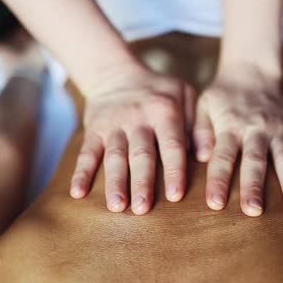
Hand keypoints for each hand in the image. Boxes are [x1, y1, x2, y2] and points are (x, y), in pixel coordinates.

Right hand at [69, 63, 192, 214]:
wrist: (116, 73)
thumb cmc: (159, 92)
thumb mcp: (185, 95)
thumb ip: (199, 124)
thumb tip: (205, 155)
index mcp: (164, 111)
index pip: (171, 144)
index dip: (173, 170)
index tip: (176, 195)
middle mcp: (138, 118)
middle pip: (140, 154)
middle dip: (141, 182)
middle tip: (142, 209)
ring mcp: (113, 125)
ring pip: (114, 156)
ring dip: (115, 182)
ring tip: (117, 207)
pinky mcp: (93, 129)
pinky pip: (86, 152)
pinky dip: (81, 172)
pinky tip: (78, 193)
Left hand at [193, 65, 282, 216]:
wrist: (252, 71)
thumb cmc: (222, 96)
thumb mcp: (203, 105)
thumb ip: (200, 130)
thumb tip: (200, 156)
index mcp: (230, 125)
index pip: (222, 156)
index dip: (218, 180)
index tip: (215, 204)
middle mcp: (257, 129)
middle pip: (255, 161)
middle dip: (254, 187)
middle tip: (253, 211)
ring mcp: (280, 131)